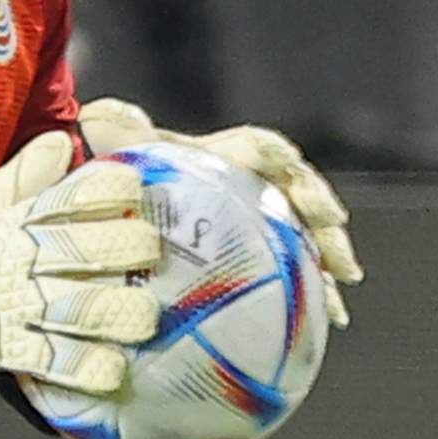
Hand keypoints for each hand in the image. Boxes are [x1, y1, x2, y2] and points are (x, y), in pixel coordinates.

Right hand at [0, 129, 164, 392]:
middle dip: (126, 248)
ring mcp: (18, 308)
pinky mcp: (11, 350)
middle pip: (82, 250)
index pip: (66, 197)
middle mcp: (22, 262)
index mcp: (18, 222)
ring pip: (79, 307)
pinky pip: (54, 362)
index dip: (105, 189)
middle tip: (153, 249)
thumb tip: (62, 141)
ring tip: (146, 315)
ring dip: (118, 311)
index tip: (134, 187)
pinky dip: (85, 368)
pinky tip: (114, 369)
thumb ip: (24, 175)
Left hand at [77, 97, 363, 306]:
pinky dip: (319, 293)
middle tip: (332, 227)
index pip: (258, 148)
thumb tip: (92, 116)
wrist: (148, 196)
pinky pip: (301, 270)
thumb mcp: (127, 153)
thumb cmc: (141, 173)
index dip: (275, 155)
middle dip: (320, 205)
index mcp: (230, 155)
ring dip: (331, 253)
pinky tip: (332, 322)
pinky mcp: (274, 251)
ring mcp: (269, 218)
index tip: (287, 165)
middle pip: (299, 190)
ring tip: (345, 280)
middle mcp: (258, 183)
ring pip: (310, 231)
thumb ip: (119, 134)